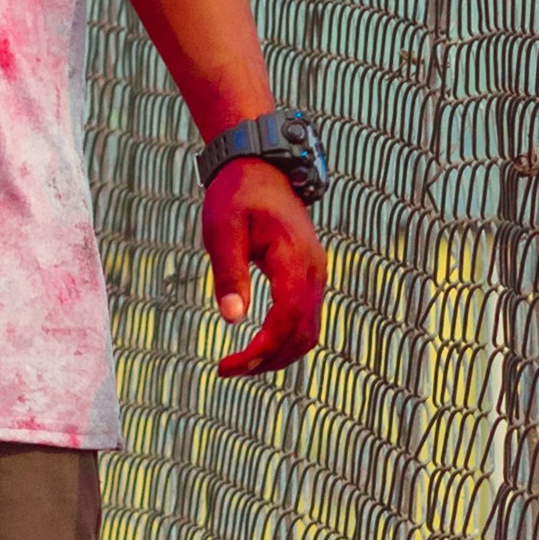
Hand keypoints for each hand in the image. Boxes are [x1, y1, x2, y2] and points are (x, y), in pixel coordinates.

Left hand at [206, 158, 325, 376]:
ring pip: (308, 332)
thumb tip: (231, 319)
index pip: (288, 316)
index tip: (229, 364)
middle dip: (268, 359)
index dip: (262, 347)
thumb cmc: (237, 196)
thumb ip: (229, 272)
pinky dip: (283, 339)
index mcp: (294, 257)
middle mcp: (314, 271)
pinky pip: (304, 319)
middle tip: (228, 370)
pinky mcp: (309, 278)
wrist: (261, 169)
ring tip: (239, 364)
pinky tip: (256, 346)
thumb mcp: (223, 230)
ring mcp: (316, 275)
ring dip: (277, 354)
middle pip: (303, 333)